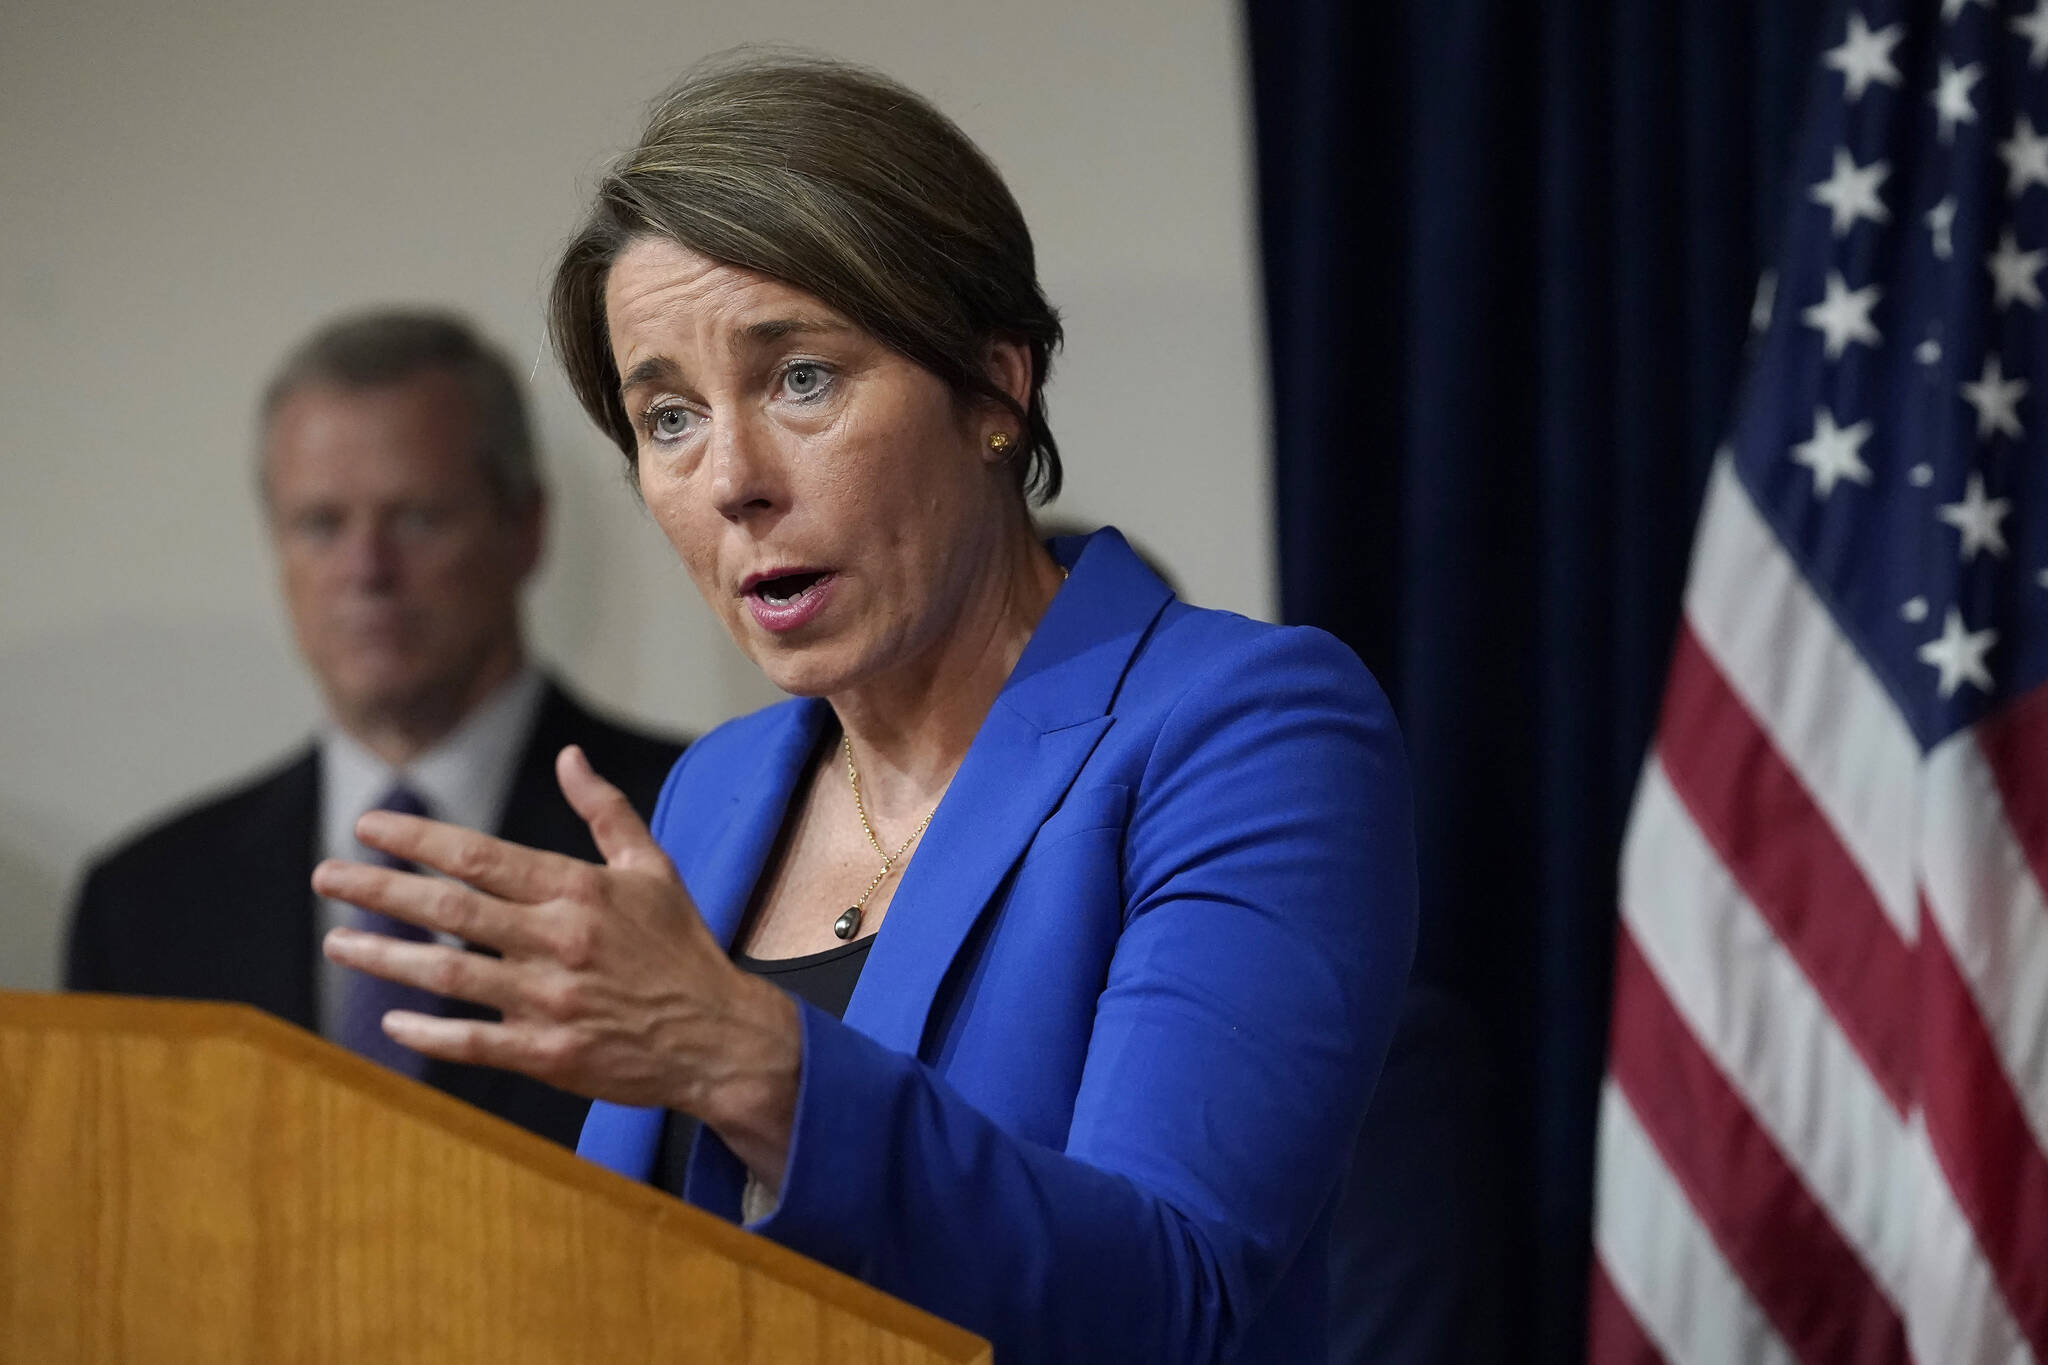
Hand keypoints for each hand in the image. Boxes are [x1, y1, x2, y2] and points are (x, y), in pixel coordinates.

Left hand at [315, 745, 800, 1184]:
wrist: (719, 1036)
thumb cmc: (681, 947)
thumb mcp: (653, 867)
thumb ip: (605, 810)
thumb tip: (569, 756)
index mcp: (579, 890)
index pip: (479, 855)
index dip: (416, 839)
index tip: (368, 827)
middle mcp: (558, 940)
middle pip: (448, 909)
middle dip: (378, 890)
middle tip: (326, 877)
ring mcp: (550, 1000)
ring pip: (446, 974)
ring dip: (384, 958)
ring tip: (338, 943)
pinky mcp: (550, 1053)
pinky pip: (473, 1040)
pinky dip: (428, 1031)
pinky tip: (390, 1019)